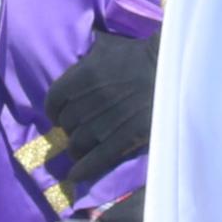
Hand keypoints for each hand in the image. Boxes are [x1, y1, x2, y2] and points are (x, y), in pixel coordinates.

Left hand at [42, 30, 162, 181]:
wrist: (169, 70)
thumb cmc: (137, 55)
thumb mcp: (106, 46)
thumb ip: (85, 52)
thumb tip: (71, 47)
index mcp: (83, 76)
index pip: (54, 100)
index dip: (52, 110)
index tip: (56, 115)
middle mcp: (90, 101)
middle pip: (66, 124)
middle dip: (68, 129)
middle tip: (75, 130)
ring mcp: (106, 122)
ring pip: (78, 143)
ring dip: (75, 148)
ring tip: (79, 149)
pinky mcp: (124, 138)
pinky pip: (97, 158)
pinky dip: (84, 169)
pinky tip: (75, 176)